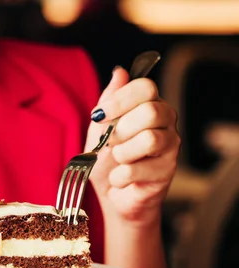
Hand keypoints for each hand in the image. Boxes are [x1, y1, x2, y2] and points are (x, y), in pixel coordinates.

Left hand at [85, 68, 179, 223]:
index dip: (120, 99)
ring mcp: (170, 147)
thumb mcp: (98, 128)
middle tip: (109, 142)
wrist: (111, 195)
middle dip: (121, 129)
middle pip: (152, 111)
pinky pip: (138, 169)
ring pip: (149, 139)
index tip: (99, 115)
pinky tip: (120, 178)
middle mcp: (165, 123)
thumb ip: (108, 101)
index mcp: (148, 105)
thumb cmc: (105, 160)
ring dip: (121, 153)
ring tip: (116, 161)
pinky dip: (119, 176)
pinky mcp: (167, 172)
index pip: (146, 87)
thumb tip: (119, 72)